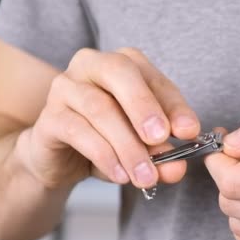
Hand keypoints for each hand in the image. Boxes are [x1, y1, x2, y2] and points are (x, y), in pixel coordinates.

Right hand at [16, 47, 199, 188]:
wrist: (62, 160)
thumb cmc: (109, 141)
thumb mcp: (143, 146)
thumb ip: (162, 153)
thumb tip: (177, 168)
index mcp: (124, 64)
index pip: (154, 79)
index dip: (174, 106)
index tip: (190, 132)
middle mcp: (92, 65)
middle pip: (120, 72)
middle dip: (144, 107)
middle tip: (161, 139)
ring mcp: (66, 88)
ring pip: (100, 108)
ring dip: (127, 145)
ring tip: (145, 175)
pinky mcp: (49, 117)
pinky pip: (77, 131)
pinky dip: (103, 155)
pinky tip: (120, 175)